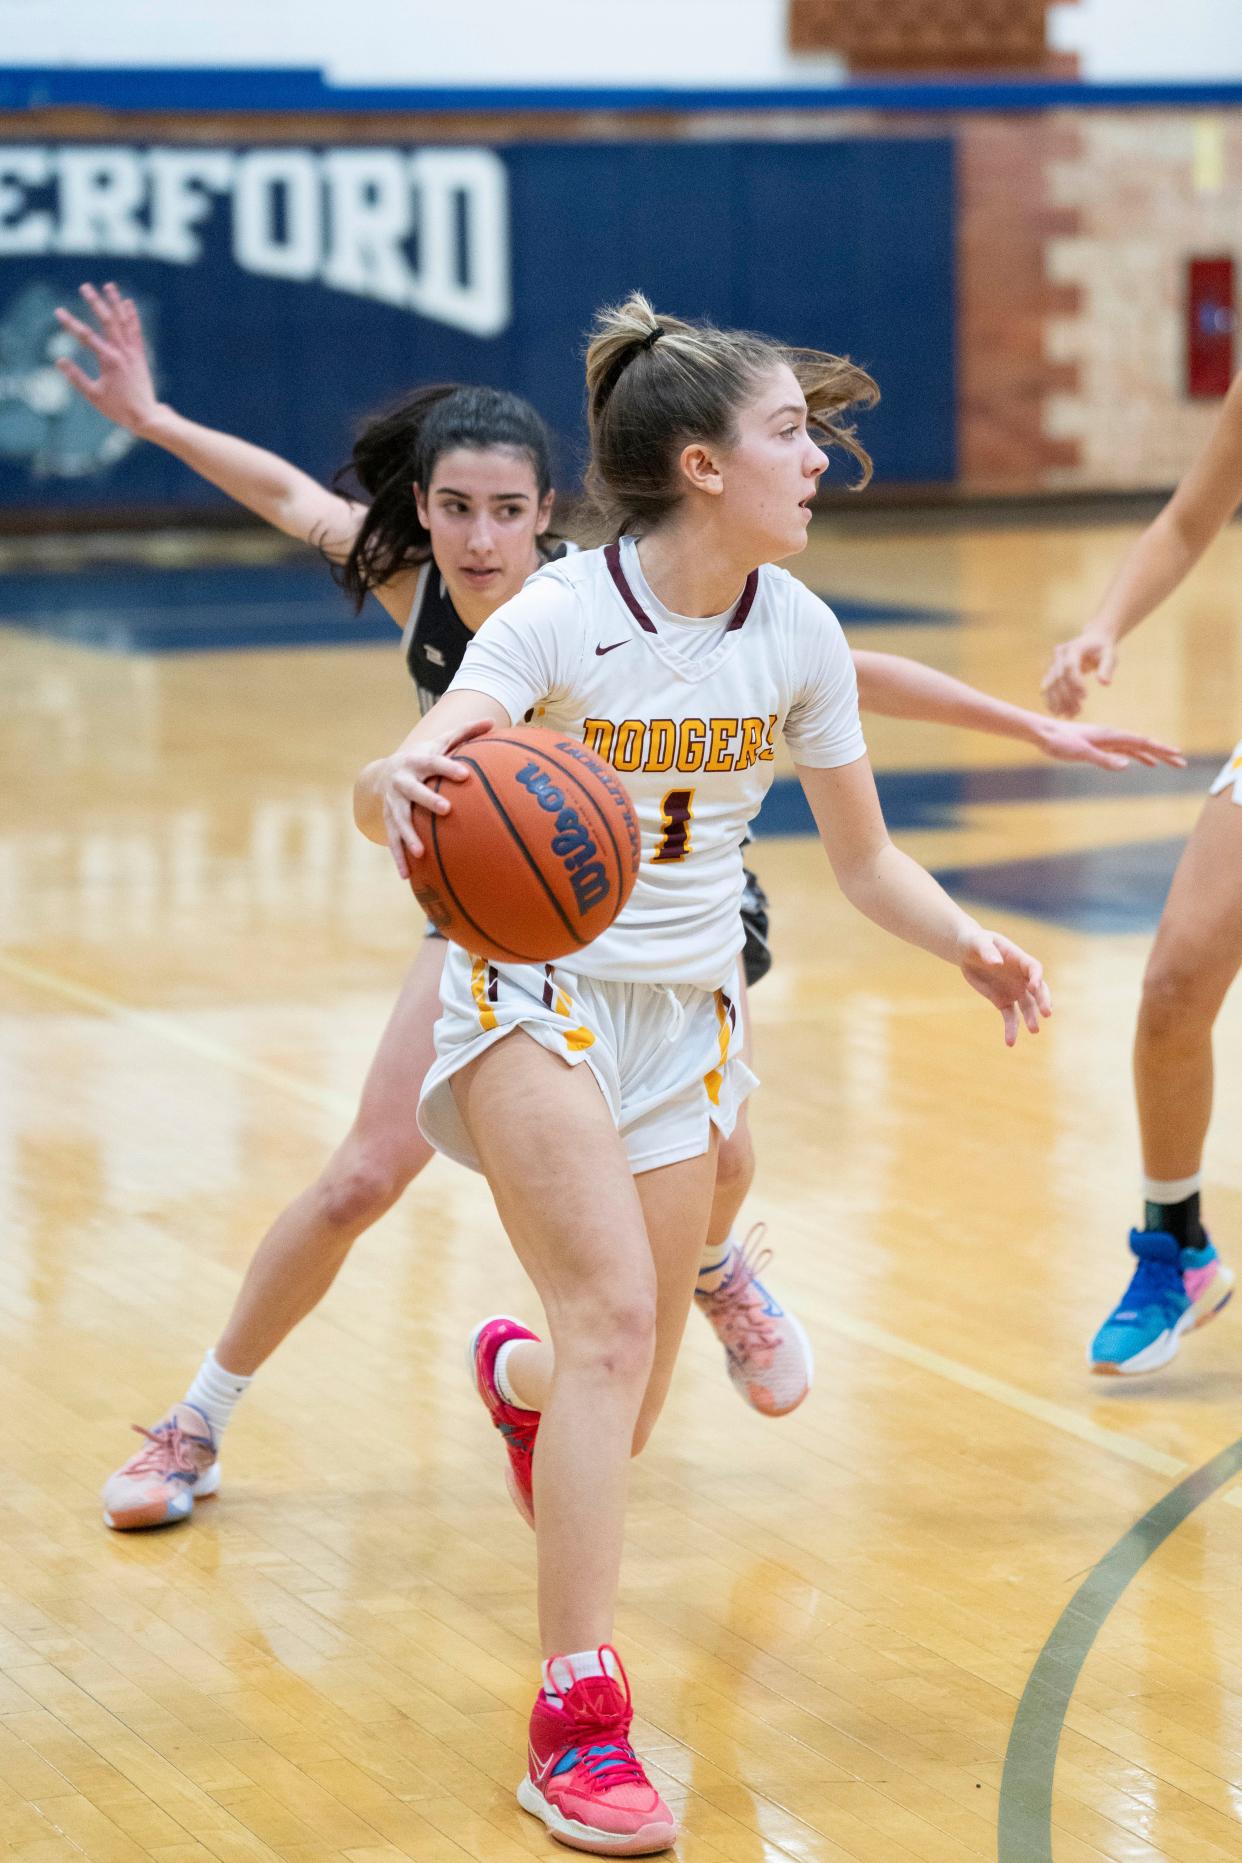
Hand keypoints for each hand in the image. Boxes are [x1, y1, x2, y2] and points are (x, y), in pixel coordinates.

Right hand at [53, 282, 160, 433]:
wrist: (146, 416)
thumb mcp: (93, 395)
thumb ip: (76, 377)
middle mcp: (122, 352)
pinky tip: (128, 303)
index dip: (70, 323)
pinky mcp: (140, 355)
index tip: (58, 311)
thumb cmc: (118, 408)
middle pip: (107, 321)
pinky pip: (135, 331)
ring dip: (115, 303)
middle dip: (95, 302)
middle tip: (84, 286)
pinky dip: (132, 316)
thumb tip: (59, 361)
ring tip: (108, 286)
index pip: (85, 336)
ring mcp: (133, 352)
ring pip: (124, 322)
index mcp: (108, 361)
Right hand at [379, 720, 492, 877]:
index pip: (434, 763)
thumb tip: (493, 722)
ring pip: (399, 820)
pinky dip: (399, 858)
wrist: (383, 774)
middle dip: (428, 800)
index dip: (448, 767)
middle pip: (414, 791)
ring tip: (420, 852)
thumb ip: (464, 733)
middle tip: (446, 810)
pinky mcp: (388, 821)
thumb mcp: (439, 743)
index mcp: (416, 762)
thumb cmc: (422, 758)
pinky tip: (407, 875)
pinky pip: (393, 840)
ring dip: (408, 836)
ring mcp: (393, 803)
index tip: (465, 774)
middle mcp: (402, 782)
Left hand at [957, 927, 1051, 1046]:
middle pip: (1038, 990)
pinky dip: (1011, 1029)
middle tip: (1046, 1014)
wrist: (967, 952)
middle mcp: (1021, 976)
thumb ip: (987, 951)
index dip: (1036, 978)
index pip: (1034, 969)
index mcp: (1019, 959)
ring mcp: (1014, 990)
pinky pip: (1010, 1017)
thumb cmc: (974, 941)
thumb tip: (996, 963)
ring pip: (1027, 1006)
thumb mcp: (978, 942)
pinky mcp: (1003, 1001)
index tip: (1034, 988)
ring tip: (1034, 1030)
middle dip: (1043, 1001)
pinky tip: (1010, 1042)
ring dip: (1031, 1018)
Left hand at [1033, 717, 1184, 770]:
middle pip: (1143, 745)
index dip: (1160, 750)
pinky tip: (1144, 762)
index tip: (1178, 755)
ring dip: (1154, 755)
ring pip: (1136, 748)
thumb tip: (1127, 765)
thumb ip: (1103, 760)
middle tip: (1182, 763)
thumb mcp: (1081, 753)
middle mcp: (1112, 736)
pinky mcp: (1100, 745)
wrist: (1043, 732)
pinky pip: (1125, 751)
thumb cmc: (1059, 742)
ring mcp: (1107, 740)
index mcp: (1110, 736)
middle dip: (1163, 753)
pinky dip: (1138, 756)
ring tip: (1170, 763)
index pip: (1141, 743)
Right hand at [1041, 628, 1118, 718]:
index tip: (1085, 697)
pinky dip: (1051, 701)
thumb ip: (1107, 668)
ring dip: (1058, 702)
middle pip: (1058, 677)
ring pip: (1051, 684)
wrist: (1092, 641)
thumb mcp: (1110, 655)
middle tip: (1078, 711)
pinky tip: (1058, 712)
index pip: (1069, 666)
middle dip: (1067, 696)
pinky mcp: (1050, 672)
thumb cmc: (1103, 649)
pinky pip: (1048, 687)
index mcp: (1074, 647)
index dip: (1075, 682)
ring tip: (1069, 715)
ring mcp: (1053, 663)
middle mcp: (1059, 654)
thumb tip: (1105, 683)